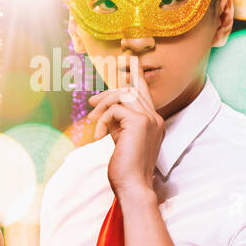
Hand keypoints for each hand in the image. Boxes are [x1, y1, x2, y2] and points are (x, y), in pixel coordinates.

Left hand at [85, 55, 162, 201]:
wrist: (133, 185)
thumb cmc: (124, 167)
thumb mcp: (121, 140)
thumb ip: (118, 123)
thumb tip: (103, 109)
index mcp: (153, 120)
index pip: (143, 91)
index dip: (135, 74)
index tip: (128, 60)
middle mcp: (155, 117)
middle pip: (130, 89)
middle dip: (108, 93)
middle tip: (90, 103)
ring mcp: (149, 118)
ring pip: (122, 95)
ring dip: (102, 107)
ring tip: (92, 123)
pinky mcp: (139, 122)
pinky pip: (114, 109)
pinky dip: (102, 120)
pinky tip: (100, 135)